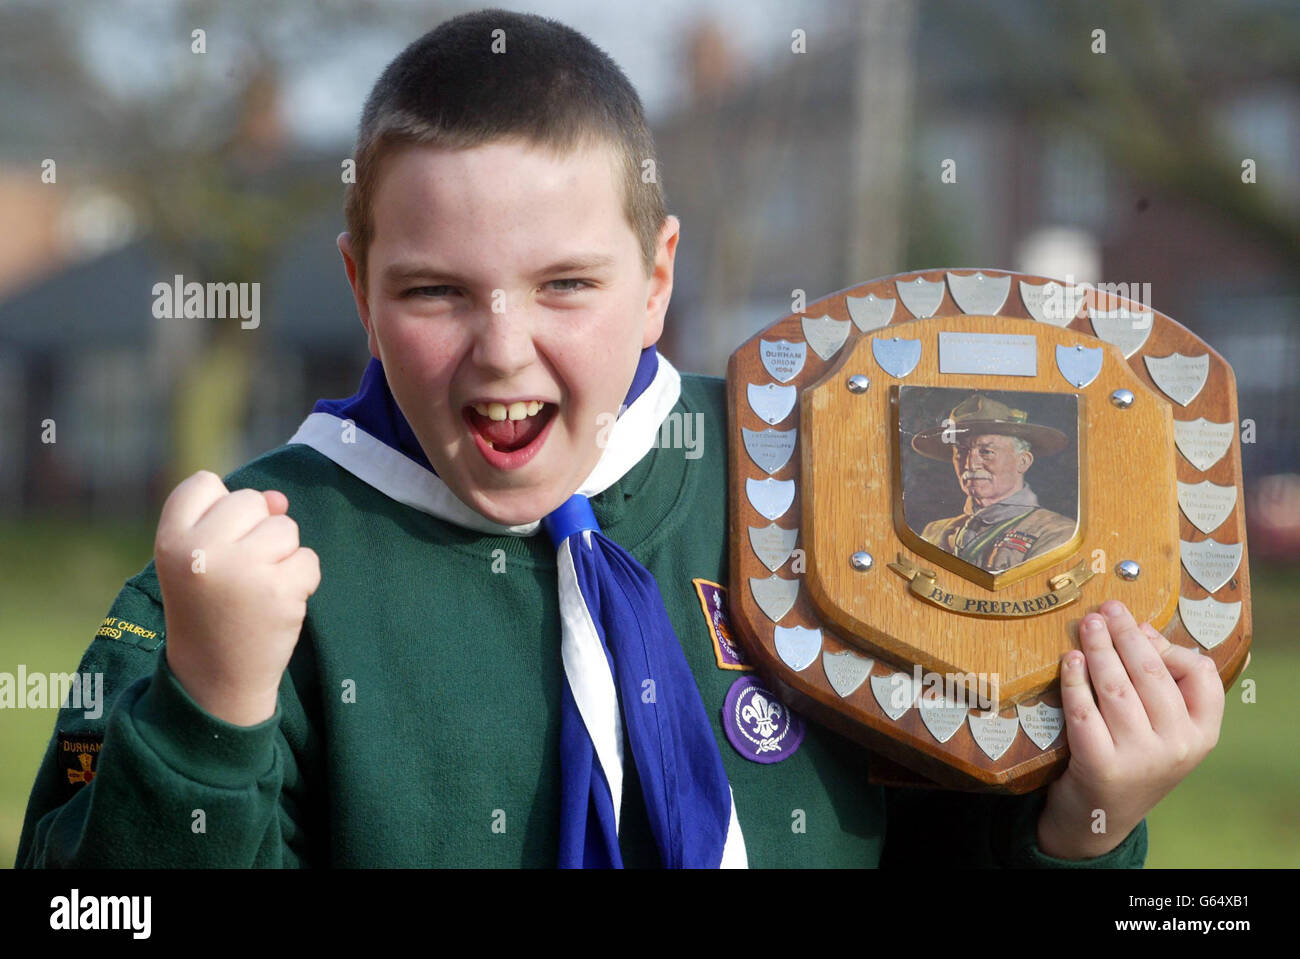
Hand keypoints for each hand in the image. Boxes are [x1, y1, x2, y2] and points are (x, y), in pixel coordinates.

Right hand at [154, 471, 320, 725]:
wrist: (214, 679)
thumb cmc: (209, 609)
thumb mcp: (204, 559)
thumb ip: (235, 519)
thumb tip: (280, 499)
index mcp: (170, 540)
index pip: (203, 483)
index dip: (218, 510)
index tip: (212, 546)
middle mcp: (201, 550)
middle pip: (251, 500)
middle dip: (255, 532)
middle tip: (235, 577)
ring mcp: (242, 570)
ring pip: (285, 527)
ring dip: (281, 556)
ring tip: (254, 591)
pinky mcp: (279, 590)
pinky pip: (309, 559)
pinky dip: (301, 580)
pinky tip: (276, 605)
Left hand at [1036, 599, 1224, 859]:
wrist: (1101, 816)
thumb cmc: (1132, 757)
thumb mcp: (1161, 726)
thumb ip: (1159, 682)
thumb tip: (1139, 630)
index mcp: (1201, 733)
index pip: (1201, 676)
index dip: (1169, 646)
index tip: (1140, 625)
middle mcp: (1176, 746)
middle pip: (1151, 674)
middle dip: (1126, 635)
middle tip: (1106, 609)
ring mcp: (1139, 757)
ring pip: (1116, 687)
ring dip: (1099, 649)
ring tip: (1087, 625)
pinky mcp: (1100, 764)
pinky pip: (1084, 711)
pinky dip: (1075, 680)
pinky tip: (1070, 659)